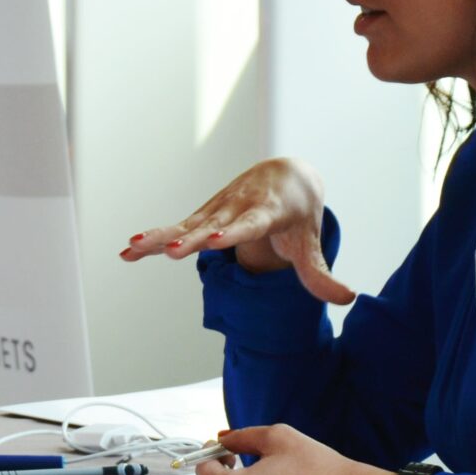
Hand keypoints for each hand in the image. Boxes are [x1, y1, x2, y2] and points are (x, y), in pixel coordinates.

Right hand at [120, 156, 353, 304]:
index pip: (249, 223)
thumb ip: (320, 273)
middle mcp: (237, 207)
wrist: (285, 175)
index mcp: (266, 211)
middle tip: (168, 252)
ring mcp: (216, 210)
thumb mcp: (311, 241)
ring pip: (185, 224)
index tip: (214, 239)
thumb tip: (347, 299)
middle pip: (209, 224)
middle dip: (188, 238)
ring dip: (159, 236)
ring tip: (132, 249)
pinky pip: (175, 227)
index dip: (232, 232)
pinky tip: (128, 252)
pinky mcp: (202, 215)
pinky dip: (153, 238)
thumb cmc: (298, 213)